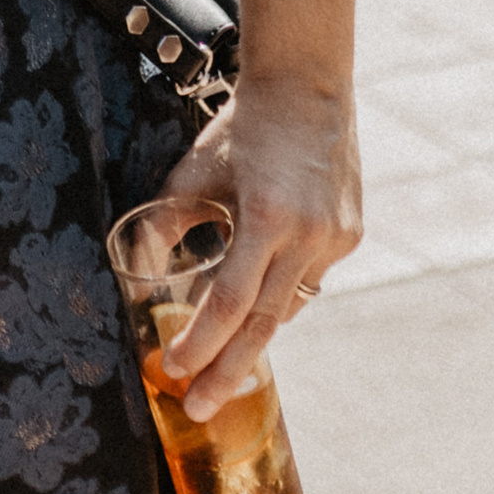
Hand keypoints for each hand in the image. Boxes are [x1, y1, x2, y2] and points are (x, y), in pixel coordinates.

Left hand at [147, 74, 360, 419]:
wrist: (305, 85)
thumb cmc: (242, 127)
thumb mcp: (194, 171)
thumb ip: (168, 224)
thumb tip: (144, 272)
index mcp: (264, 217)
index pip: (228, 301)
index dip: (201, 342)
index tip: (175, 370)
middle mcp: (306, 236)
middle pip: (262, 325)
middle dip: (227, 372)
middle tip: (200, 407)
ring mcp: (334, 240)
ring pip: (286, 306)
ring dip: (251, 333)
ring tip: (218, 357)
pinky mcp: (349, 237)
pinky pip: (307, 281)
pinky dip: (278, 292)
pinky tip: (257, 294)